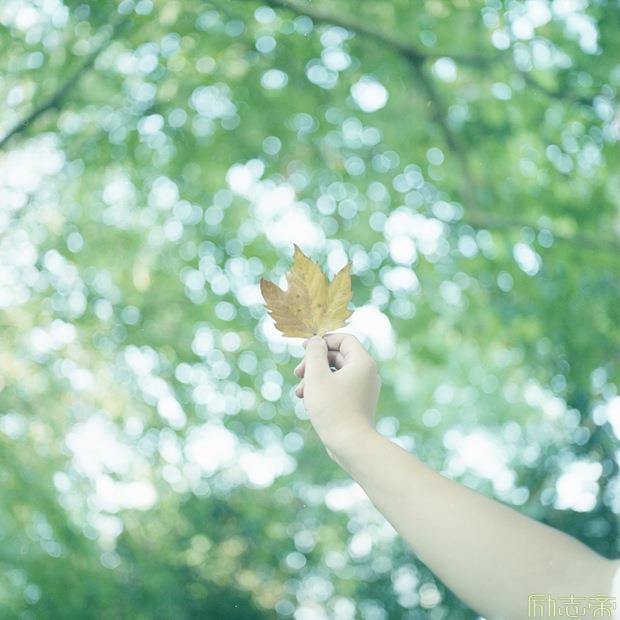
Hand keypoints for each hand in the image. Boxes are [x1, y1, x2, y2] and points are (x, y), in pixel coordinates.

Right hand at [293, 333, 380, 457]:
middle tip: (297, 373)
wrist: (350, 444)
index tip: (305, 348)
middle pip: (337, 356)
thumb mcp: (317, 375)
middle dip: (314, 363)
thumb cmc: (333, 408)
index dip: (323, 340)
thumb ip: (314, 352)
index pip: (344, 339)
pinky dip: (323, 390)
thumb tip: (316, 341)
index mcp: (362, 362)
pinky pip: (339, 388)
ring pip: (335, 374)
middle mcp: (367, 373)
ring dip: (315, 378)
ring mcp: (363, 389)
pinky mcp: (358, 403)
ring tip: (299, 392)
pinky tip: (308, 402)